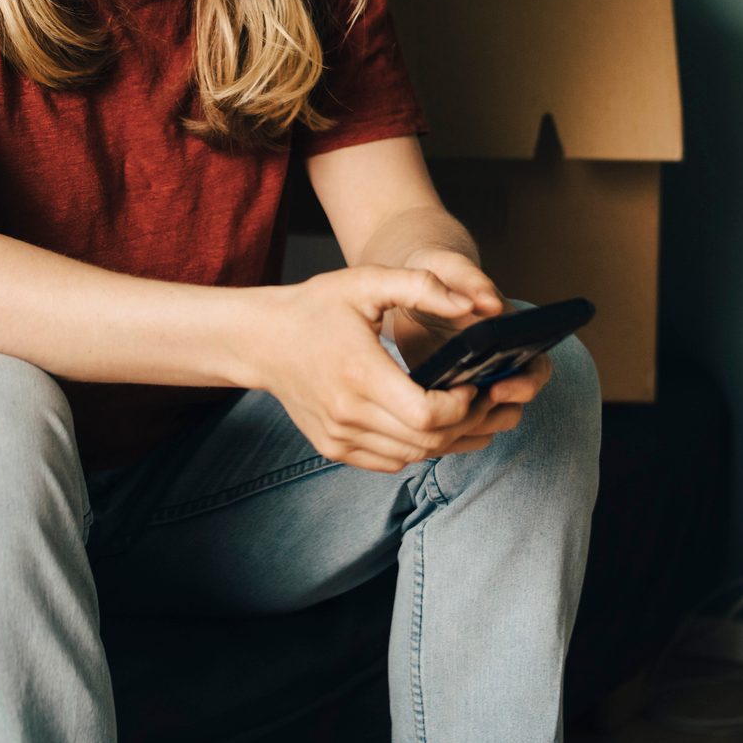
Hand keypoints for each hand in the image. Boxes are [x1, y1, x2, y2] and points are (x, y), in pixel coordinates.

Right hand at [253, 265, 507, 472]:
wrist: (260, 341)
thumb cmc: (316, 307)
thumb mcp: (366, 281)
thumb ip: (422, 285)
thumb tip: (472, 304)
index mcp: (360, 374)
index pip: (427, 414)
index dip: (462, 407)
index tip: (473, 384)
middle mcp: (348, 414)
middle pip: (427, 441)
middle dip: (465, 424)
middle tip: (481, 400)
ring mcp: (339, 437)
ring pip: (412, 456)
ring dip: (445, 440)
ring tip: (461, 411)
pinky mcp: (334, 448)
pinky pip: (391, 461)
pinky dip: (416, 447)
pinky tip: (426, 423)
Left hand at [387, 249, 556, 455]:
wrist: (403, 282)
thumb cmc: (433, 267)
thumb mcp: (447, 265)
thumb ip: (469, 279)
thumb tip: (493, 305)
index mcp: (510, 332)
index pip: (537, 367)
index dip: (526, 384)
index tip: (497, 388)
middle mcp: (498, 361)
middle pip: (514, 404)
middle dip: (495, 414)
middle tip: (463, 412)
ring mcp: (472, 380)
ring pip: (485, 420)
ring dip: (469, 427)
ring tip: (439, 422)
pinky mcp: (445, 393)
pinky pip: (455, 424)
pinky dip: (445, 430)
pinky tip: (420, 427)